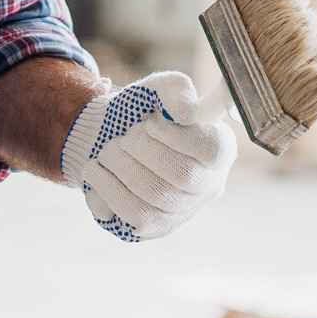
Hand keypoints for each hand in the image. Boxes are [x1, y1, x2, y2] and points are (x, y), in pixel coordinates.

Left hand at [59, 70, 235, 242]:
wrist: (110, 139)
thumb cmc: (144, 113)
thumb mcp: (159, 89)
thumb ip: (176, 90)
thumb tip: (188, 113)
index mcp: (219, 148)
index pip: (212, 151)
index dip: (174, 136)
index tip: (149, 122)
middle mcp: (208, 185)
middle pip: (182, 175)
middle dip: (141, 149)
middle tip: (124, 137)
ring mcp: (183, 211)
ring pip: (155, 198)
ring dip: (121, 167)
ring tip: (107, 152)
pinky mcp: (155, 228)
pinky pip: (133, 216)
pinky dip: (107, 189)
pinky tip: (97, 171)